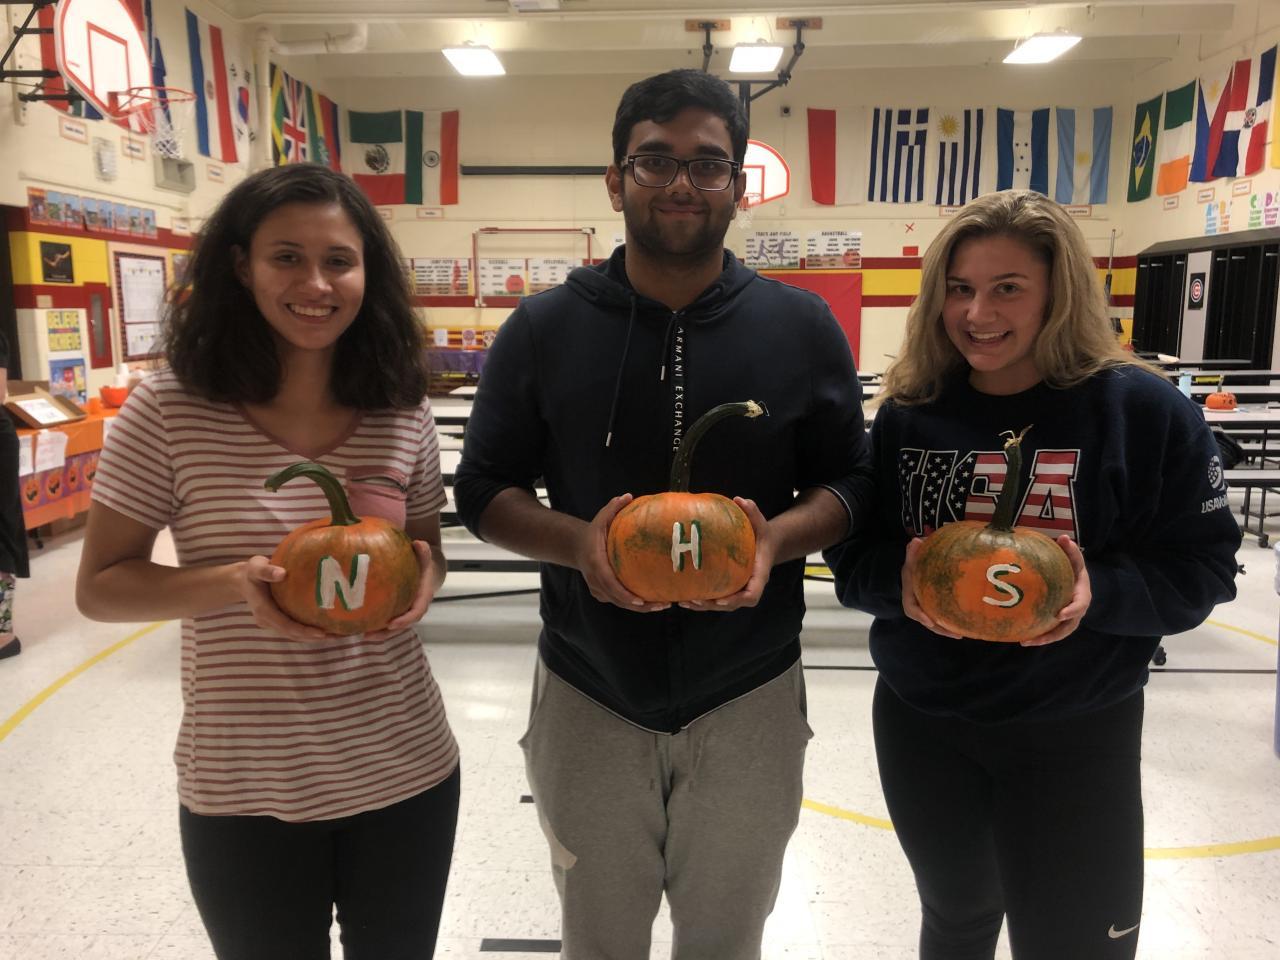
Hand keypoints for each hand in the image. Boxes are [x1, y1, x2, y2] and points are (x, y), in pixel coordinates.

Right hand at [236, 555, 329, 641]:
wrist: (243, 580)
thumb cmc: (252, 571)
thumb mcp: (256, 567)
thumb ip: (266, 571)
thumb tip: (282, 573)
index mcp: (263, 610)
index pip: (286, 625)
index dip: (303, 631)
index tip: (322, 632)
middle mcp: (267, 621)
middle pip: (292, 634)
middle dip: (313, 637)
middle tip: (337, 635)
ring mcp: (272, 623)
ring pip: (294, 634)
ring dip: (314, 637)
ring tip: (338, 635)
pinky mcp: (277, 621)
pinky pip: (294, 628)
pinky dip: (309, 630)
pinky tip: (327, 627)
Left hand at [365, 540, 436, 640]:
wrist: (424, 572)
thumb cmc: (422, 565)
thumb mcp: (425, 558)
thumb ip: (423, 553)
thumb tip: (418, 544)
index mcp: (422, 598)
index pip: (416, 612)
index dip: (405, 620)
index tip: (391, 624)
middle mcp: (413, 608)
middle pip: (401, 625)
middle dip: (386, 633)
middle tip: (370, 635)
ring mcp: (404, 612)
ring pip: (392, 627)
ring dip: (378, 633)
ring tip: (361, 635)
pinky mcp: (395, 612)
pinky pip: (385, 621)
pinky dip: (374, 626)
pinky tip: (356, 626)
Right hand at [577, 494, 669, 612]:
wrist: (577, 547)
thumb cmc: (593, 533)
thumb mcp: (600, 518)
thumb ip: (613, 507)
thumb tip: (628, 496)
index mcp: (596, 564)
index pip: (610, 584)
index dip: (624, 594)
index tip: (640, 599)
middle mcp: (596, 580)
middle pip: (618, 599)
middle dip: (640, 605)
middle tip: (662, 605)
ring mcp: (598, 589)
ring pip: (620, 603)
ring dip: (641, 608)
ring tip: (663, 605)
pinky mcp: (603, 593)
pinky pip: (619, 602)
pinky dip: (635, 604)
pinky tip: (654, 602)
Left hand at [680, 496, 772, 610]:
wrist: (767, 544)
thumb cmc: (763, 534)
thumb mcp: (762, 523)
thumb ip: (753, 512)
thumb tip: (740, 500)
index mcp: (759, 575)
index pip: (751, 595)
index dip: (736, 600)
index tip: (720, 600)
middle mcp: (749, 586)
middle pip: (732, 605)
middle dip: (712, 606)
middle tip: (694, 601)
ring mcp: (739, 589)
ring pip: (721, 605)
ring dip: (703, 606)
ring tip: (684, 602)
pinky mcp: (729, 587)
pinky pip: (716, 598)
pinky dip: (701, 600)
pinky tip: (683, 597)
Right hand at [900, 538, 964, 638]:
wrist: (915, 567)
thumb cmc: (913, 565)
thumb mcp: (910, 559)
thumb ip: (912, 552)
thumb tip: (916, 542)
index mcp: (909, 594)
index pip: (911, 607)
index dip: (919, 615)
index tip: (929, 621)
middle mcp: (917, 604)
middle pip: (926, 620)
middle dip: (939, 628)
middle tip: (955, 634)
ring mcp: (926, 608)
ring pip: (935, 622)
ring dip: (947, 630)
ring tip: (961, 634)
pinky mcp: (935, 608)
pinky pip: (942, 617)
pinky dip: (951, 622)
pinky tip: (965, 626)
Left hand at [1019, 536, 1090, 646]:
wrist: (1079, 584)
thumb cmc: (1075, 571)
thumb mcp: (1076, 561)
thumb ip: (1072, 551)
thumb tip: (1065, 537)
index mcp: (1082, 596)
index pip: (1080, 605)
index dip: (1072, 611)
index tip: (1060, 614)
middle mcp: (1077, 612)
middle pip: (1068, 627)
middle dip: (1053, 634)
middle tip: (1038, 637)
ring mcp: (1069, 620)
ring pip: (1058, 633)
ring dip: (1042, 639)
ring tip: (1025, 642)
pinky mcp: (1059, 624)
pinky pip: (1049, 632)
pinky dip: (1038, 636)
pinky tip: (1020, 638)